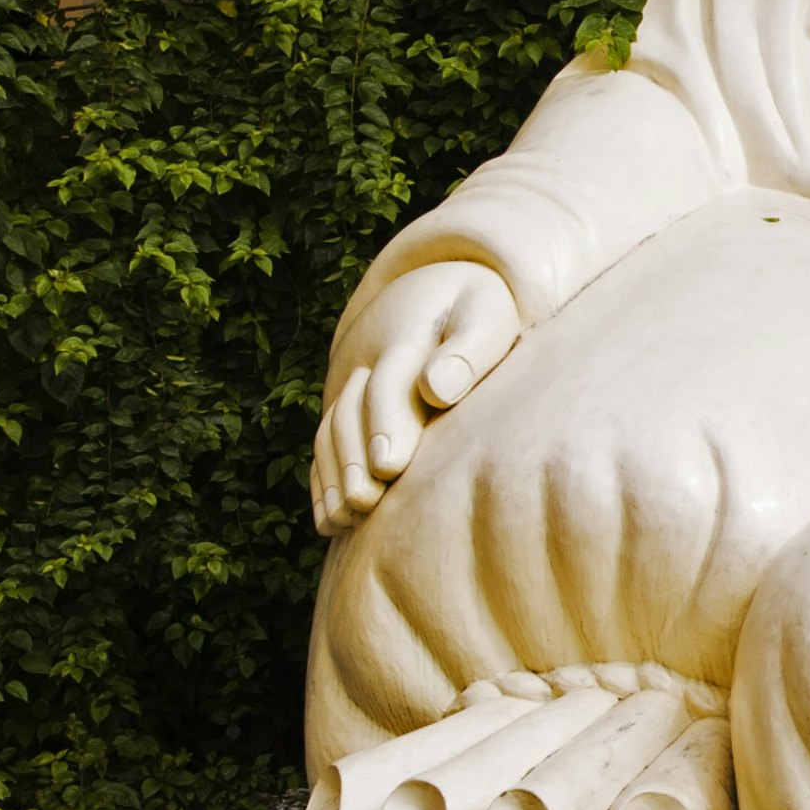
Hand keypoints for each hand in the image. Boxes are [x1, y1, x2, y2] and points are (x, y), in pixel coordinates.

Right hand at [313, 261, 522, 534]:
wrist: (439, 288)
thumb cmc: (479, 310)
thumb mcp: (486, 317)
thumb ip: (468, 350)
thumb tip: (436, 390)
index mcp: (403, 335)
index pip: (389, 383)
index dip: (386, 424)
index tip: (389, 465)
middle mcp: (364, 360)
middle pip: (351, 413)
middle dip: (354, 461)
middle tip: (365, 503)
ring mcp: (349, 383)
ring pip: (330, 431)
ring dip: (334, 477)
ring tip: (346, 520)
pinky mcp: (345, 405)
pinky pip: (325, 444)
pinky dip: (324, 481)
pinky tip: (331, 521)